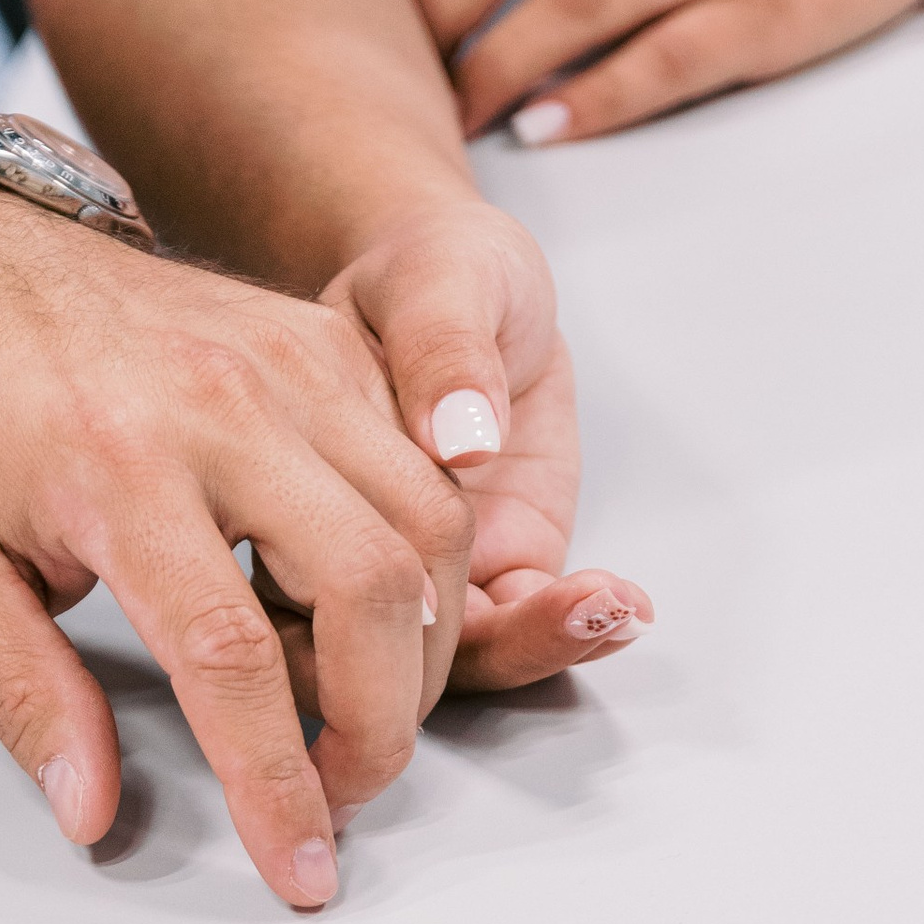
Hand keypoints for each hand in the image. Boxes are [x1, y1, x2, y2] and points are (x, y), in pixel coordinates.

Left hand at [0, 193, 475, 909]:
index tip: (299, 863)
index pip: (232, 659)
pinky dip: (421, 553)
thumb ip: (27, 697)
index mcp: (117, 467)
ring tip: (356, 708)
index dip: (276, 780)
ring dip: (420, 644)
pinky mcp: (322, 340)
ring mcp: (289, 360)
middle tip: (346, 791)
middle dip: (384, 723)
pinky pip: (419, 462)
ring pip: (428, 522)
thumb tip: (92, 812)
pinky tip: (362, 607)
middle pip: (375, 588)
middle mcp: (223, 404)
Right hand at [318, 202, 647, 690]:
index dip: (371, 623)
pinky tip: (624, 604)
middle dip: (489, 645)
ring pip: (463, 651)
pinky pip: (522, 619)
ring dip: (542, 639)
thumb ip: (442, 348)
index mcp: (299, 486)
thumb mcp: (433, 279)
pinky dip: (574, 622)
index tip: (454, 600)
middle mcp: (354, 542)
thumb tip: (459, 436)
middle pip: (387, 649)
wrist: (471, 278)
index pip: (317, 587)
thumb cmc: (425, 272)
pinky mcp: (496, 562)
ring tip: (611, 604)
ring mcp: (430, 564)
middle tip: (576, 607)